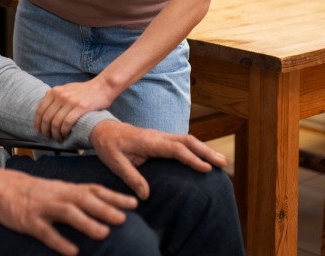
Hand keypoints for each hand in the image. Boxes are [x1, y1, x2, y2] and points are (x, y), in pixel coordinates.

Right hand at [0, 167, 136, 255]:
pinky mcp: (29, 221)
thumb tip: (105, 207)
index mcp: (66, 189)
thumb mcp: (57, 190)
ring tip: (103, 234)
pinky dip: (59, 241)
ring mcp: (43, 208)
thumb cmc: (33, 192)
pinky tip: (72, 252)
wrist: (1, 187)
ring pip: (67, 213)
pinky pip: (45, 232)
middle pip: (84, 199)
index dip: (114, 196)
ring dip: (86, 223)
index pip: (94, 190)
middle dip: (104, 209)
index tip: (134, 203)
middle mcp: (57, 195)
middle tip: (123, 219)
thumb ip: (77, 197)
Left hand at [34, 77, 115, 141]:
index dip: (37, 122)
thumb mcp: (67, 89)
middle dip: (45, 130)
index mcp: (55, 91)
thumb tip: (46, 105)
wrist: (103, 86)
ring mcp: (70, 101)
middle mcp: (60, 95)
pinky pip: (67, 123)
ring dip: (55, 134)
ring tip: (58, 139)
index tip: (38, 130)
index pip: (40, 109)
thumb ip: (56, 96)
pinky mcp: (80, 107)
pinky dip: (64, 132)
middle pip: (47, 118)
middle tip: (47, 137)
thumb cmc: (85, 90)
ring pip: (56, 122)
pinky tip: (66, 135)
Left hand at [90, 120, 226, 199]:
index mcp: (148, 142)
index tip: (206, 168)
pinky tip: (205, 156)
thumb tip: (146, 195)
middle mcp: (157, 136)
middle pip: (186, 140)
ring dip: (204, 148)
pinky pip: (181, 141)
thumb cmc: (108, 146)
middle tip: (223, 163)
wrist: (101, 129)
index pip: (175, 149)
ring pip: (186, 139)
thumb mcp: (115, 163)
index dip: (191, 158)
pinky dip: (196, 147)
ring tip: (220, 160)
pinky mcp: (160, 138)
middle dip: (205, 151)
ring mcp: (160, 135)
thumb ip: (131, 177)